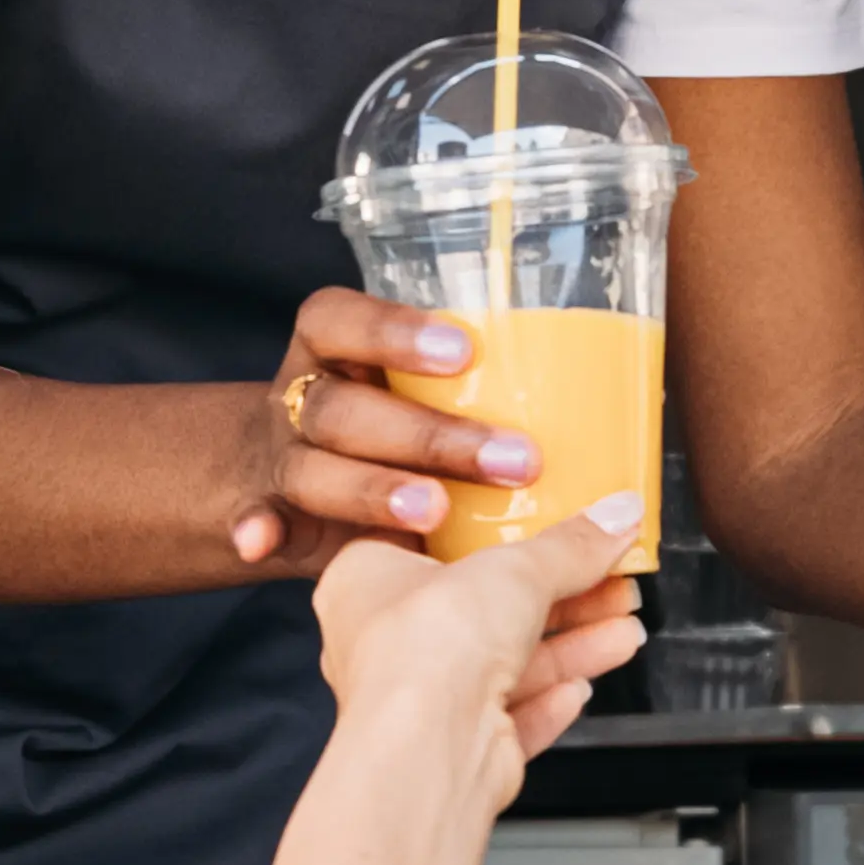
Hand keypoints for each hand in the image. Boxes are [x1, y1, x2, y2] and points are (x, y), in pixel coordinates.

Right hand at [217, 285, 531, 571]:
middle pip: (343, 408)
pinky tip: (259, 544)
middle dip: (426, 436)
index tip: (462, 351)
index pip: (344, 320)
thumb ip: (481, 388)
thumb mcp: (421, 386)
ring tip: (430, 510)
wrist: (291, 472)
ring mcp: (285, 456)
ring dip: (372, 488)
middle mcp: (303, 396)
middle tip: (514, 460)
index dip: (395, 332)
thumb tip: (604, 414)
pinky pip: (259, 519)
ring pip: (311, 467)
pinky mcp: (274, 512)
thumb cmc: (388, 421)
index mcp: (335, 348)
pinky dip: (258, 530)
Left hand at [308, 494, 645, 792]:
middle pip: (487, 610)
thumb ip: (571, 546)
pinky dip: (549, 702)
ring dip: (571, 648)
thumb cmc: (426, 649)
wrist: (427, 751)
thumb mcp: (515, 569)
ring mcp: (419, 700)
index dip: (502, 534)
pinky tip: (581, 688)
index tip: (555, 528)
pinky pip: (508, 719)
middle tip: (611, 580)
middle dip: (561, 598)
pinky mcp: (451, 749)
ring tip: (625, 628)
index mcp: (368, 578)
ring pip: (505, 667)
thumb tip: (614, 517)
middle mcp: (385, 642)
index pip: (441, 543)